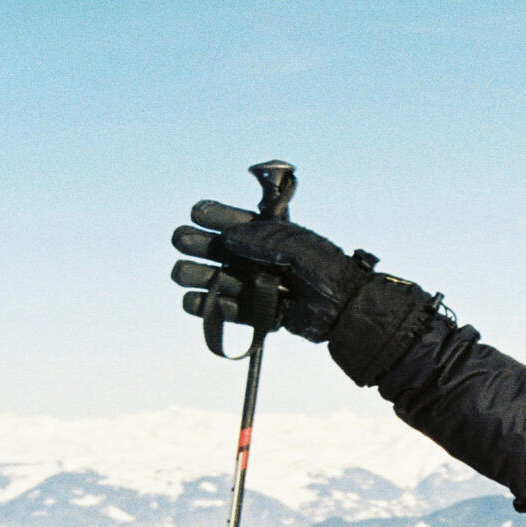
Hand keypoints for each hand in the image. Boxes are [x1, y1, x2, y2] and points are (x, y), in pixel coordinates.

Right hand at [171, 202, 374, 342]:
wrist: (344, 310)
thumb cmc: (327, 272)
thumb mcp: (297, 246)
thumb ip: (262, 239)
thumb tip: (227, 237)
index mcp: (274, 238)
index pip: (239, 223)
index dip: (217, 216)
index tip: (197, 213)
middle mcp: (262, 261)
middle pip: (222, 252)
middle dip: (200, 245)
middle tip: (181, 240)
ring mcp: (258, 287)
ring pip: (220, 280)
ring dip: (199, 275)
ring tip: (181, 273)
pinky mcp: (259, 313)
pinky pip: (229, 310)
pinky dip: (209, 307)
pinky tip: (192, 300)